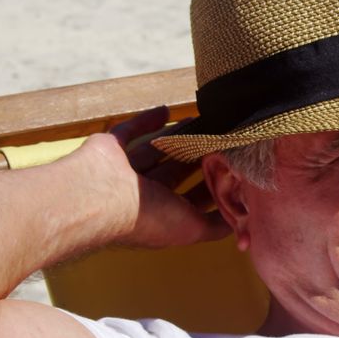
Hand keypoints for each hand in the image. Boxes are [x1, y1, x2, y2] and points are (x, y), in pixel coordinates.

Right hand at [98, 106, 230, 247]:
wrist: (99, 196)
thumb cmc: (145, 217)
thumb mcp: (192, 228)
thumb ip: (216, 226)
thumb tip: (239, 224)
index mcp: (160, 214)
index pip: (191, 199)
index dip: (210, 186)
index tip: (232, 169)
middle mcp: (141, 195)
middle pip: (175, 172)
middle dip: (196, 157)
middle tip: (220, 139)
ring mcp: (124, 171)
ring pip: (155, 150)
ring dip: (177, 137)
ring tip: (201, 121)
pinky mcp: (109, 148)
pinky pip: (128, 130)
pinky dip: (146, 120)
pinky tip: (166, 109)